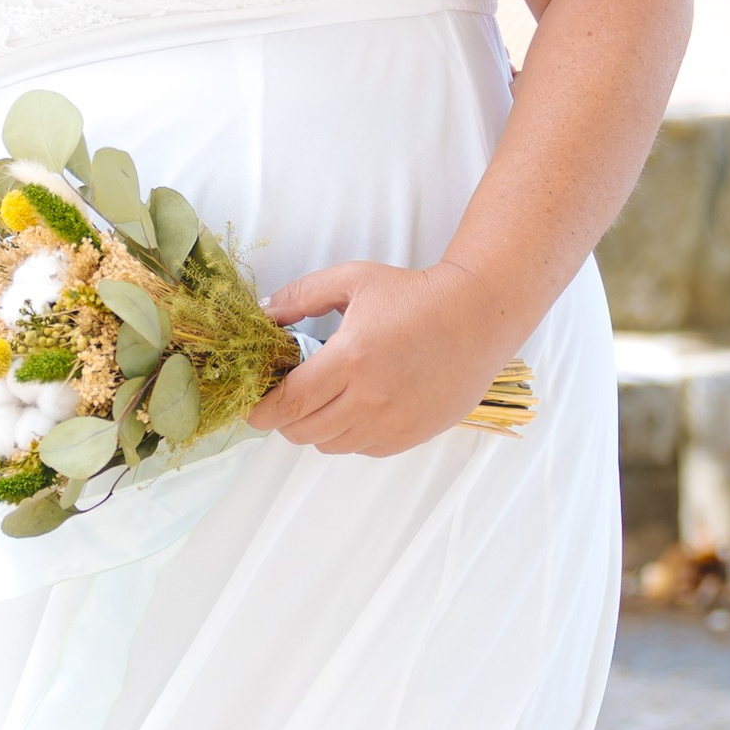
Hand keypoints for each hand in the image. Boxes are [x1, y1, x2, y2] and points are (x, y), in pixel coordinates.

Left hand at [254, 258, 512, 457]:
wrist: (477, 316)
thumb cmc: (415, 295)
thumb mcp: (353, 280)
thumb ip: (301, 296)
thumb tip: (263, 314)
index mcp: (350, 358)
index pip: (288, 403)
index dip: (261, 411)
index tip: (253, 408)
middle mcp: (370, 398)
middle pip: (303, 431)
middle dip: (284, 420)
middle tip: (287, 400)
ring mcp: (392, 422)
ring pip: (330, 445)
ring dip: (316, 428)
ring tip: (324, 401)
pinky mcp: (410, 435)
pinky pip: (362, 449)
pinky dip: (349, 435)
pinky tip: (356, 408)